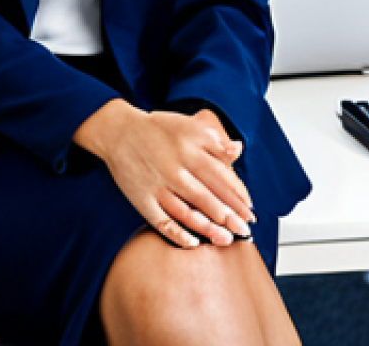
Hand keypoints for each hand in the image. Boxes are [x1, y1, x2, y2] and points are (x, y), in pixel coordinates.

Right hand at [73, 99, 254, 248]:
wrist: (119, 131)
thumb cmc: (157, 130)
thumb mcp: (188, 125)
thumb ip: (214, 140)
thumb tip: (238, 148)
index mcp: (188, 150)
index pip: (221, 177)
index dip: (238, 195)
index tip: (249, 208)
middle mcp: (174, 169)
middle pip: (207, 198)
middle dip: (229, 217)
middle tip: (244, 229)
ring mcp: (157, 186)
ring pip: (187, 213)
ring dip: (209, 229)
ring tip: (226, 239)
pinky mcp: (142, 199)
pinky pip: (162, 222)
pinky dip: (178, 234)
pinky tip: (193, 243)